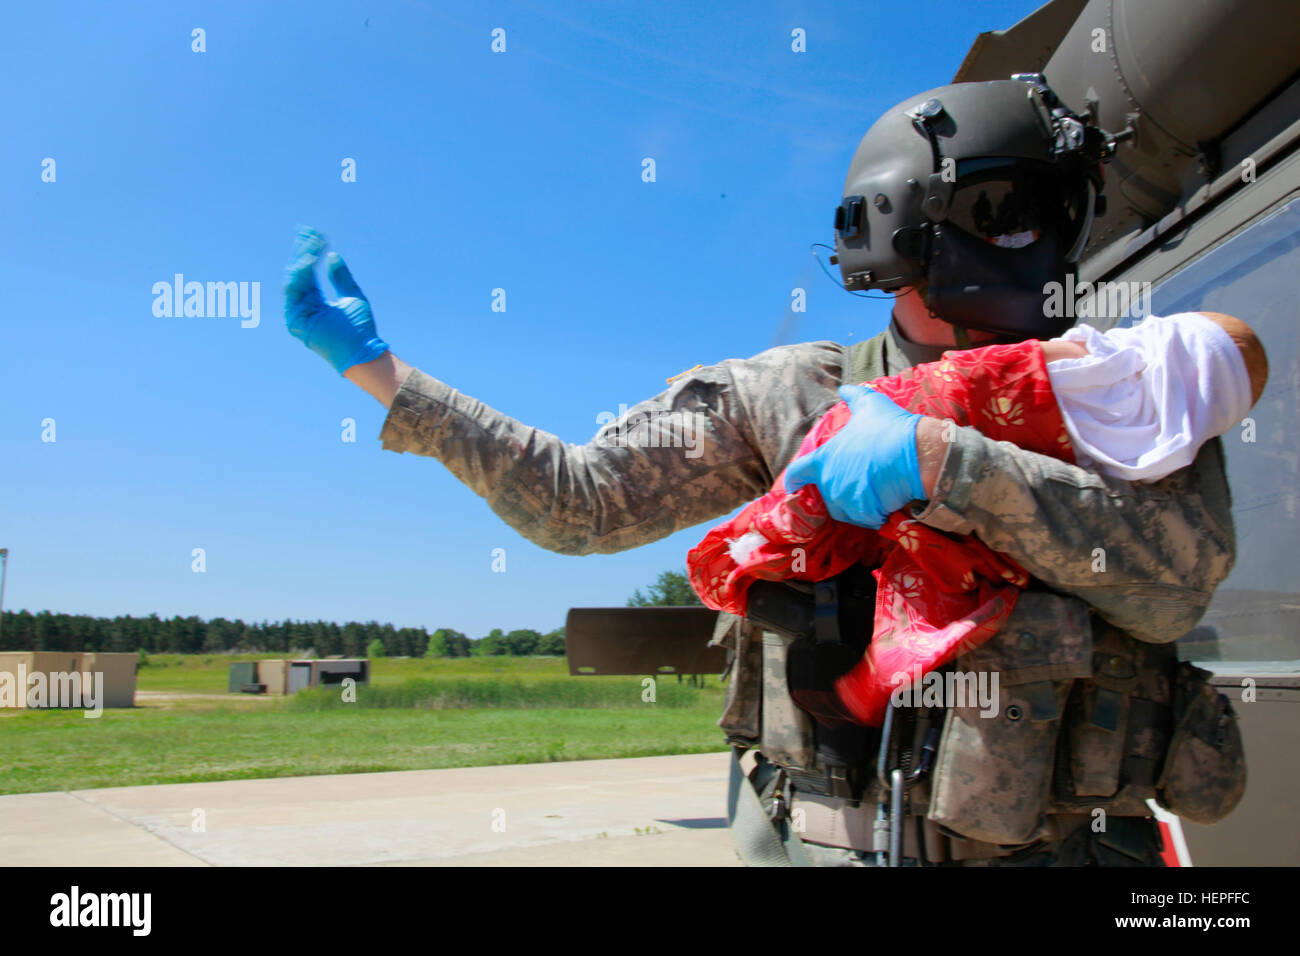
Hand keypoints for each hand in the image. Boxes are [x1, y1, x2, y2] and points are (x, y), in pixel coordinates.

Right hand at [284, 226, 388, 374]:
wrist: (362, 351)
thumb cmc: (360, 329)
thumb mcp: (352, 296)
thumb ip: (341, 277)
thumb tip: (332, 255)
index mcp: (315, 302)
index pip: (308, 273)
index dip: (311, 253)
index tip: (316, 234)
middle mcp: (304, 306)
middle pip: (299, 273)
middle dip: (303, 251)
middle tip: (308, 231)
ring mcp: (298, 313)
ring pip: (295, 279)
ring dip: (302, 259)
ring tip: (312, 243)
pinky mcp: (295, 320)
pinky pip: (294, 290)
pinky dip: (301, 273)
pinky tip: (310, 259)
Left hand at [784, 384, 925, 528]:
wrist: (916, 454)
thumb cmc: (889, 427)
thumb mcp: (870, 405)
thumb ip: (854, 396)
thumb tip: (844, 388)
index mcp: (824, 459)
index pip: (798, 472)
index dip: (794, 478)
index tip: (793, 484)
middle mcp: (829, 483)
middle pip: (826, 493)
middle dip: (838, 489)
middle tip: (858, 481)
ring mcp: (846, 501)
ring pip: (844, 509)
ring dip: (854, 503)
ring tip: (873, 490)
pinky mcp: (864, 515)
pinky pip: (865, 519)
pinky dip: (873, 514)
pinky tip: (885, 501)